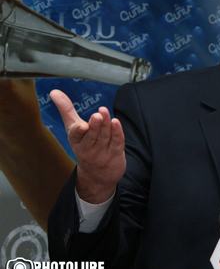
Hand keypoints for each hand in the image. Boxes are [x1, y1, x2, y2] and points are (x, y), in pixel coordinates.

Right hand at [50, 89, 125, 203]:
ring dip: (107, 125)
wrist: (97, 176)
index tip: (80, 125)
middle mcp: (88, 148)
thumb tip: (54, 91)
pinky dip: (117, 133)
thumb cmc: (84, 145)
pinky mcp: (115, 154)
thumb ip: (66, 109)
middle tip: (97, 115)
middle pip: (92, 136)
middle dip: (95, 126)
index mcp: (76, 141)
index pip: (75, 136)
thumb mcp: (73, 129)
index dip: (78, 131)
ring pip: (105, 137)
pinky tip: (116, 122)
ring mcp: (102, 153)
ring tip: (105, 113)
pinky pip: (116, 143)